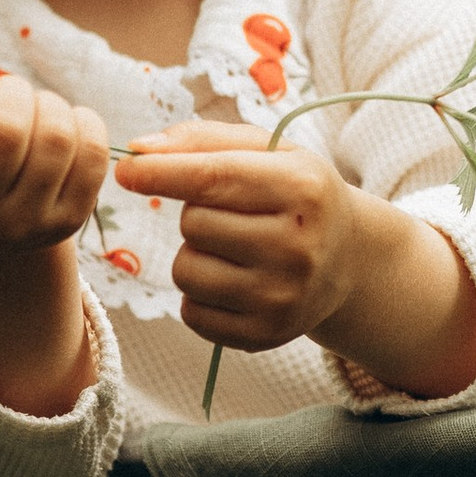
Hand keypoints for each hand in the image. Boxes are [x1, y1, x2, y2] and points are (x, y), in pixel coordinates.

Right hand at [0, 59, 112, 248]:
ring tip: (33, 108)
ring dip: (49, 104)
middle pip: (9, 131)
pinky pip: (92, 155)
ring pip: (55, 139)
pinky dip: (85, 122)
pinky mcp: (66, 221)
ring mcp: (21, 224)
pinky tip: (64, 124)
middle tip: (6, 94)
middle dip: (13, 91)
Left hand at [119, 129, 475, 398]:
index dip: (159, 173)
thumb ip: (203, 141)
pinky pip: (191, 313)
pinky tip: (234, 283)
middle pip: (193, 224)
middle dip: (197, 215)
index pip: (211, 179)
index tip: (126, 168)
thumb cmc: (296, 196)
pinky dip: (200, 296)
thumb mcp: (269, 153)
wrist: (349, 260)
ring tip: (233, 250)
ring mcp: (282, 297)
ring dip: (196, 256)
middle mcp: (297, 246)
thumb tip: (139, 150)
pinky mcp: (265, 335)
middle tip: (233, 217)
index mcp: (302, 189)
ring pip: (186, 271)